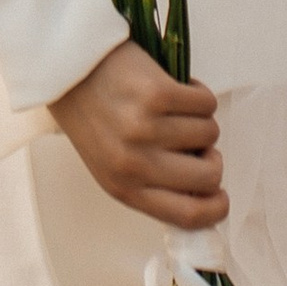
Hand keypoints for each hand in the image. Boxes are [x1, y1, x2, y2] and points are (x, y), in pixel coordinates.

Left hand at [48, 37, 223, 230]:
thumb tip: (205, 191)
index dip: (216, 209)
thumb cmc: (92, 114)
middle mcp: (133, 164)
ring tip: (171, 107)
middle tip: (195, 140)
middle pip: (209, 176)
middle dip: (211, 156)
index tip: (221, 195)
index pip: (187, 217)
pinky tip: (174, 86)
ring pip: (210, 133)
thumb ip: (151, 183)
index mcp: (123, 188)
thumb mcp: (112, 164)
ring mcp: (145, 129)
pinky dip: (197, 92)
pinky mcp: (157, 94)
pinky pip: (206, 103)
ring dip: (199, 119)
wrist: (65, 68)